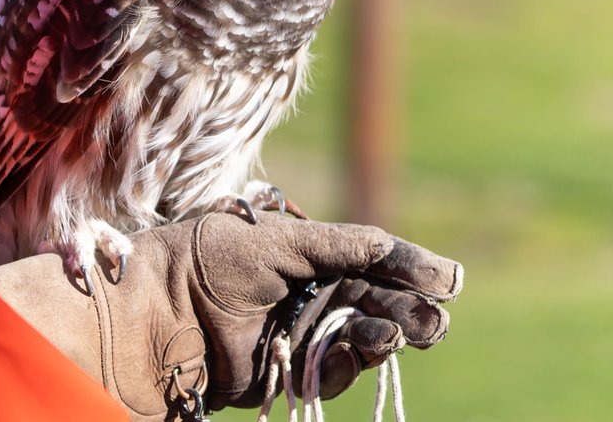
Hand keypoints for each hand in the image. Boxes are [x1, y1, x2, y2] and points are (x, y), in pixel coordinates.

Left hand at [0, 213, 462, 420]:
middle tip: (437, 314)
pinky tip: (372, 340)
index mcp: (314, 254)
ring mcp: (305, 335)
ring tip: (401, 328)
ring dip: (392, 331)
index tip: (451, 279)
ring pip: (367, 337)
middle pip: (382, 301)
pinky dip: (356, 358)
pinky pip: (337, 370)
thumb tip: (408, 253)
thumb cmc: (217, 257)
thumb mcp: (287, 239)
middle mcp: (315, 294)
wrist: (161, 309)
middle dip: (413, 307)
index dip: (415, 269)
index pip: (379, 261)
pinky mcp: (291, 373)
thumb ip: (349, 245)